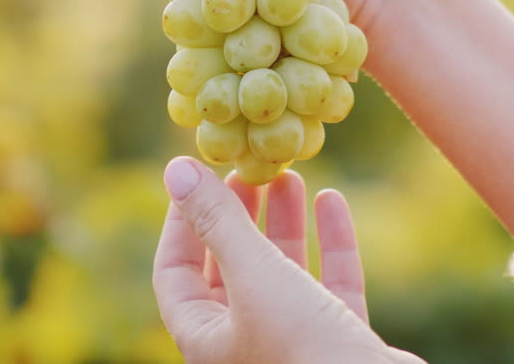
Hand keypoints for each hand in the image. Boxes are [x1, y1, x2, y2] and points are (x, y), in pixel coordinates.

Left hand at [153, 157, 424, 363]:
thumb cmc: (303, 348)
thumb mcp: (254, 276)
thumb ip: (218, 222)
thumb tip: (177, 168)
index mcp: (206, 341)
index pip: (175, 273)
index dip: (183, 222)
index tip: (200, 176)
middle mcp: (244, 345)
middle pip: (229, 269)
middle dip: (238, 216)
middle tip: (249, 171)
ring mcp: (293, 344)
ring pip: (281, 273)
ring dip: (284, 223)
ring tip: (290, 176)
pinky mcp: (338, 340)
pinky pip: (328, 283)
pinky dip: (329, 243)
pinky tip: (332, 201)